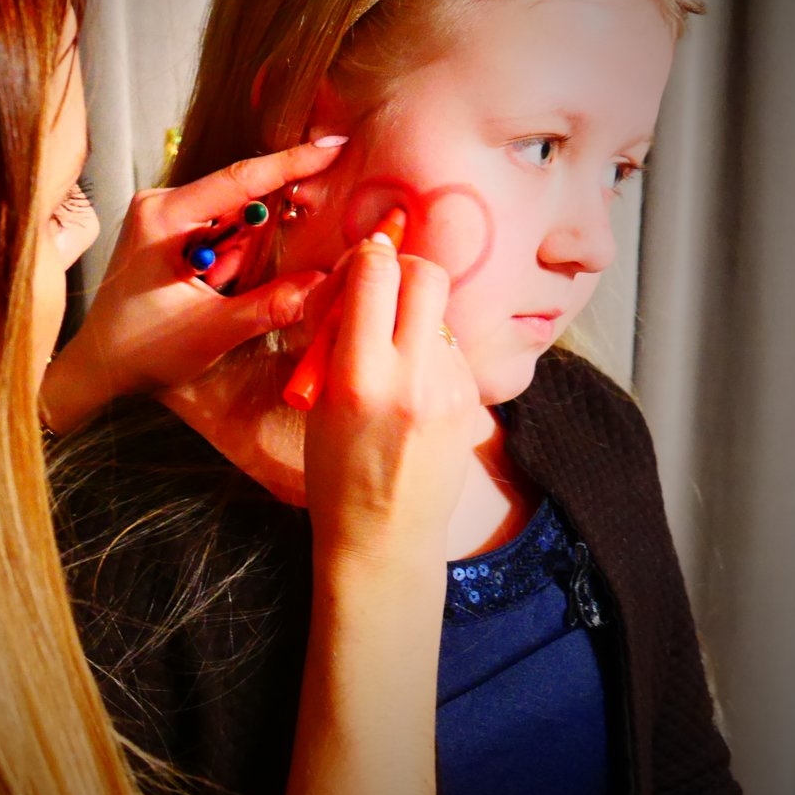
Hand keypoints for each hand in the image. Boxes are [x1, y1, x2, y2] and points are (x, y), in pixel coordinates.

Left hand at [41, 138, 346, 432]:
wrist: (99, 367)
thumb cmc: (140, 349)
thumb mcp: (211, 333)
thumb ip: (268, 307)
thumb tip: (322, 284)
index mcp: (162, 217)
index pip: (238, 181)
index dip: (291, 164)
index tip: (334, 146)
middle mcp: (160, 205)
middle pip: (239, 198)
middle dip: (272, 223)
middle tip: (295, 240)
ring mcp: (162, 217)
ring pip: (232, 219)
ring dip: (248, 250)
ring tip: (226, 290)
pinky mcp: (168, 234)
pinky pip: (219, 234)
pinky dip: (235, 257)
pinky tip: (221, 287)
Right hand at [302, 227, 477, 559]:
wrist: (386, 537)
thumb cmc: (336, 473)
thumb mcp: (320, 402)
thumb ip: (340, 337)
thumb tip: (364, 277)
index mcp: (359, 377)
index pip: (375, 273)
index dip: (367, 257)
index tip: (360, 265)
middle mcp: (412, 376)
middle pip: (426, 273)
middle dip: (403, 268)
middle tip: (384, 288)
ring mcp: (451, 388)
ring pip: (439, 312)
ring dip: (414, 314)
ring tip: (391, 353)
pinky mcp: (473, 401)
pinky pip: (451, 350)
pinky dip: (429, 351)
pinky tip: (413, 386)